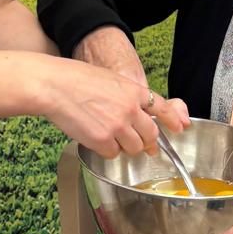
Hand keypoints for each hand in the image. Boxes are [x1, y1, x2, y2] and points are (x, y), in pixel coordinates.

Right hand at [36, 56, 188, 158]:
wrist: (54, 86)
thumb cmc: (75, 79)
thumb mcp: (111, 79)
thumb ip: (128, 96)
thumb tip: (136, 113)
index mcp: (135, 91)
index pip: (162, 108)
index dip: (173, 120)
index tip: (179, 128)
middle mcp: (131, 110)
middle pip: (151, 136)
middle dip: (146, 142)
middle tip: (140, 144)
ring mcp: (118, 127)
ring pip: (134, 148)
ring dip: (126, 147)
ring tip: (111, 138)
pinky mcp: (103, 141)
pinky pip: (113, 154)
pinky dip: (107, 151)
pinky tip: (96, 139)